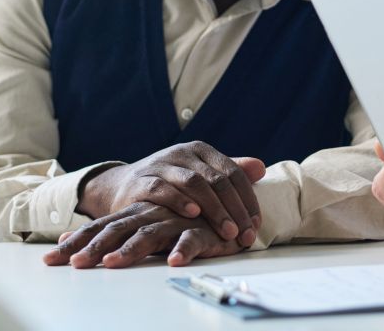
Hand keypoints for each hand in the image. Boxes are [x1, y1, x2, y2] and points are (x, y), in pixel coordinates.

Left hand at [43, 202, 242, 268]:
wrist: (226, 209)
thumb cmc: (177, 221)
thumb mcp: (139, 225)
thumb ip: (106, 230)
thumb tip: (64, 235)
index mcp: (134, 215)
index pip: (98, 229)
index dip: (74, 243)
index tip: (49, 261)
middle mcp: (151, 216)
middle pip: (118, 231)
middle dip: (95, 248)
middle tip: (77, 265)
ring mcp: (175, 223)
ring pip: (150, 235)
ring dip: (132, 249)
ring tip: (114, 263)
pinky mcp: (202, 231)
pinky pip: (192, 240)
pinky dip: (183, 249)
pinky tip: (174, 261)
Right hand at [77, 141, 265, 246]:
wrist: (122, 186)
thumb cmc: (170, 184)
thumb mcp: (200, 175)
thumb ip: (228, 173)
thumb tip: (261, 168)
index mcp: (201, 151)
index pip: (233, 172)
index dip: (247, 198)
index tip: (256, 223)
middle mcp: (183, 153)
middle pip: (216, 179)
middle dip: (234, 208)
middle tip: (245, 232)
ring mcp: (161, 165)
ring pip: (194, 183)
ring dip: (214, 208)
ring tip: (227, 229)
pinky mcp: (141, 181)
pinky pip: (163, 189)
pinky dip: (180, 201)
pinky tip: (194, 214)